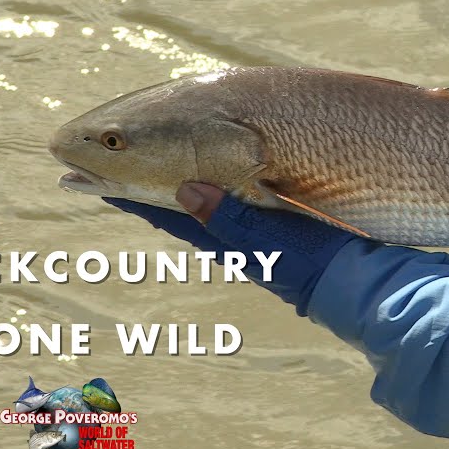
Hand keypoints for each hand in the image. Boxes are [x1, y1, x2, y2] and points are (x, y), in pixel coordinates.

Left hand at [105, 183, 359, 314]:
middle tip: (105, 168)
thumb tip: (185, 190)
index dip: (131, 195)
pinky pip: (228, 199)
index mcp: (224, 235)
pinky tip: (207, 177)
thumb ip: (231, 215)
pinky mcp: (271, 227)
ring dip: (172, 184)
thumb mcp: (270, 237)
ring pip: (200, 201)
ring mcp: (250, 233)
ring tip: (145, 166)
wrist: (355, 282)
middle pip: (176, 204)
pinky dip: (208, 186)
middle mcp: (230, 235)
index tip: (93, 180)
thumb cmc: (313, 260)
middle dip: (143, 185)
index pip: (167, 210)